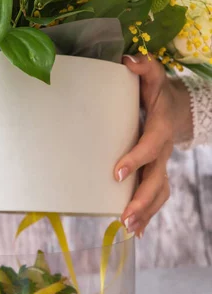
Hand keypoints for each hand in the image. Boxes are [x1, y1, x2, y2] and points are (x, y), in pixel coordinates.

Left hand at [115, 54, 179, 237]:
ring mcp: (162, 165)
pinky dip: (148, 215)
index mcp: (160, 129)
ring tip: (128, 229)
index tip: (116, 174)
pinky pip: (156, 197)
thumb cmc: (156, 93)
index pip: (149, 147)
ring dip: (145, 212)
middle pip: (157, 180)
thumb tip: (128, 60)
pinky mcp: (156, 173)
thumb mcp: (153, 77)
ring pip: (159, 193)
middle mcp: (163, 151)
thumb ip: (145, 68)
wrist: (177, 107)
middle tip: (124, 216)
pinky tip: (136, 232)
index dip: (135, 160)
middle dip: (142, 200)